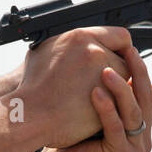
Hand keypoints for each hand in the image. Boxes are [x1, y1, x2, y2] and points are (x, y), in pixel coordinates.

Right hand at [15, 27, 132, 147]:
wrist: (28, 115)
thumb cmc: (32, 86)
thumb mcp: (45, 51)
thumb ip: (70, 43)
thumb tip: (82, 41)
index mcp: (80, 37)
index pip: (119, 36)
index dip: (119, 48)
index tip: (116, 57)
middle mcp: (95, 53)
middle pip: (123, 60)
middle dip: (114, 71)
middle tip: (99, 82)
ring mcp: (103, 77)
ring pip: (122, 83)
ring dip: (113, 89)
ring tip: (91, 97)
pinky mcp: (107, 101)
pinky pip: (118, 102)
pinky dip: (110, 106)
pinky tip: (92, 109)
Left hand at [30, 47, 151, 151]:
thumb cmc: (73, 136)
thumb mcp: (96, 109)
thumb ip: (110, 92)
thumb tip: (110, 60)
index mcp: (141, 125)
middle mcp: (143, 137)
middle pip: (146, 98)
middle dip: (139, 72)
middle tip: (130, 51)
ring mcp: (135, 148)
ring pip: (133, 112)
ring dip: (120, 89)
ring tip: (106, 70)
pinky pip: (116, 127)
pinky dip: (106, 109)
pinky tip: (96, 93)